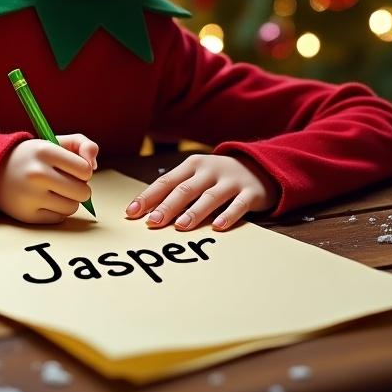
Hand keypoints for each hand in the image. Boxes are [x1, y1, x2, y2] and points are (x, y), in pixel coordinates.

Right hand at [0, 133, 97, 224]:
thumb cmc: (33, 157)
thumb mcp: (55, 141)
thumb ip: (82, 144)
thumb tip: (94, 165)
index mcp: (45, 151)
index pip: (85, 170)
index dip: (84, 171)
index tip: (73, 169)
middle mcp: (37, 174)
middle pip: (83, 192)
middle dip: (80, 188)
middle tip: (66, 181)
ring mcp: (30, 196)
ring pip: (72, 207)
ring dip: (69, 200)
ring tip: (56, 191)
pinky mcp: (27, 215)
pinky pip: (59, 218)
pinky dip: (57, 211)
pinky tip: (45, 201)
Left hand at [124, 153, 278, 231]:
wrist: (260, 167)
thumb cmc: (218, 176)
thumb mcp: (197, 175)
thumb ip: (176, 190)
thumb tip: (147, 211)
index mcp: (192, 165)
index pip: (165, 181)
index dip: (148, 197)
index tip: (131, 213)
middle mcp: (209, 170)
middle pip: (185, 189)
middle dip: (167, 206)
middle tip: (153, 222)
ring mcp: (230, 181)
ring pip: (210, 197)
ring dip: (194, 212)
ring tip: (180, 226)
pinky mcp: (250, 192)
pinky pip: (238, 205)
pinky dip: (227, 216)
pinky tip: (217, 227)